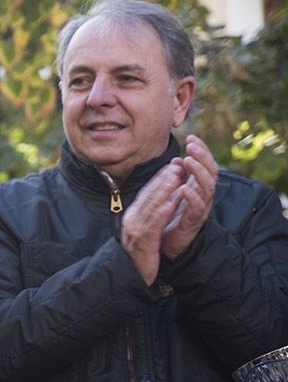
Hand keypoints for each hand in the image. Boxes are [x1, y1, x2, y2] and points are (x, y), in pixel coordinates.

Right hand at [120, 163, 184, 284]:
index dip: (160, 179)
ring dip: (163, 192)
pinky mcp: (142, 243)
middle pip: (148, 196)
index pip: (147, 193)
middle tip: (177, 166)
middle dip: (163, 180)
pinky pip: (152, 226)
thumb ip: (151, 213)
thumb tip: (162, 198)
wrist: (131, 276)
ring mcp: (135, 231)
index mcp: (133, 216)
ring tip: (176, 178)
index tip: (173, 166)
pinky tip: (170, 204)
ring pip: (151, 207)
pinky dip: (161, 214)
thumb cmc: (140, 253)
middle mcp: (132, 220)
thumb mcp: (144, 230)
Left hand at [159, 134, 216, 260]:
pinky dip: (191, 196)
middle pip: (211, 172)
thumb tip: (176, 159)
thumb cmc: (174, 217)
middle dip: (202, 157)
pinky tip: (184, 187)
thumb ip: (177, 177)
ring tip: (188, 161)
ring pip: (207, 186)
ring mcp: (201, 208)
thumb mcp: (175, 193)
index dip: (201, 150)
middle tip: (191, 146)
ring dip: (198, 172)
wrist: (171, 244)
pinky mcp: (194, 221)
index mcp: (199, 186)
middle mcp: (204, 195)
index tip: (191, 137)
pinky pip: (197, 207)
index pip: (205, 164)